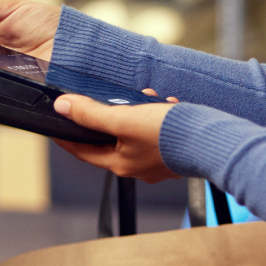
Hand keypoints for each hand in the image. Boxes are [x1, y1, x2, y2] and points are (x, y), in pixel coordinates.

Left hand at [51, 96, 177, 183]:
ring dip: (136, 112)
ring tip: (146, 97)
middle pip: (110, 140)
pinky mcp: (172, 153)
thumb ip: (92, 114)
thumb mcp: (124, 119)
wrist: (211, 141)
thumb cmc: (167, 134)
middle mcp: (137, 168)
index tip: (55, 125)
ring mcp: (156, 162)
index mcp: (120, 164)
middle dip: (108, 116)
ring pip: (134, 133)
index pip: (82, 151)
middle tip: (108, 100)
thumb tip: (62, 107)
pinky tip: (164, 103)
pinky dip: (156, 115)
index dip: (66, 137)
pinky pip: (155, 132)